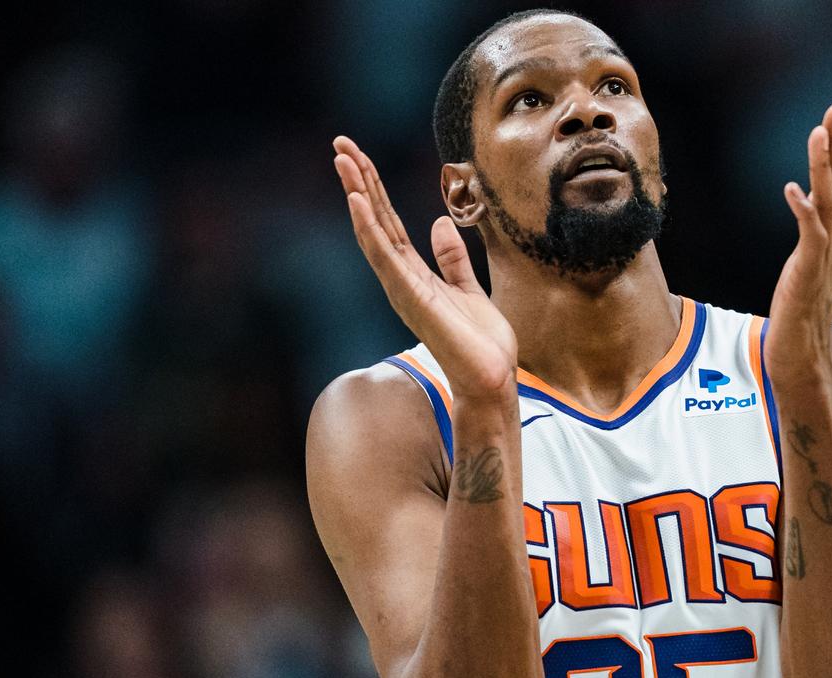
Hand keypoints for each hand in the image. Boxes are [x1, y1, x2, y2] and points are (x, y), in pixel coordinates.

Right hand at [333, 136, 517, 399]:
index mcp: (414, 273)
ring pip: (374, 233)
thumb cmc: (480, 343)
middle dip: (359, 181)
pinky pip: (386, 258)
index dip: (374, 188)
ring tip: (343, 162)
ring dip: (358, 195)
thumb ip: (452, 259)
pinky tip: (357, 203)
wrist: (491, 379)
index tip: (358, 156)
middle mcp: (401, 279)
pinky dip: (369, 229)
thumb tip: (440, 223)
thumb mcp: (468, 289)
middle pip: (375, 220)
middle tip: (340, 144)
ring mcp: (403, 289)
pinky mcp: (412, 299)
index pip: (389, 222)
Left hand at [765, 103, 831, 387]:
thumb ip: (812, 237)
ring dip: (823, 167)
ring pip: (828, 202)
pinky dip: (803, 211)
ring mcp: (823, 257)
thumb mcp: (807, 265)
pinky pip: (809, 237)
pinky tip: (792, 190)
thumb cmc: (800, 312)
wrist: (803, 356)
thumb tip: (811, 210)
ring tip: (818, 133)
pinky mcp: (808, 274)